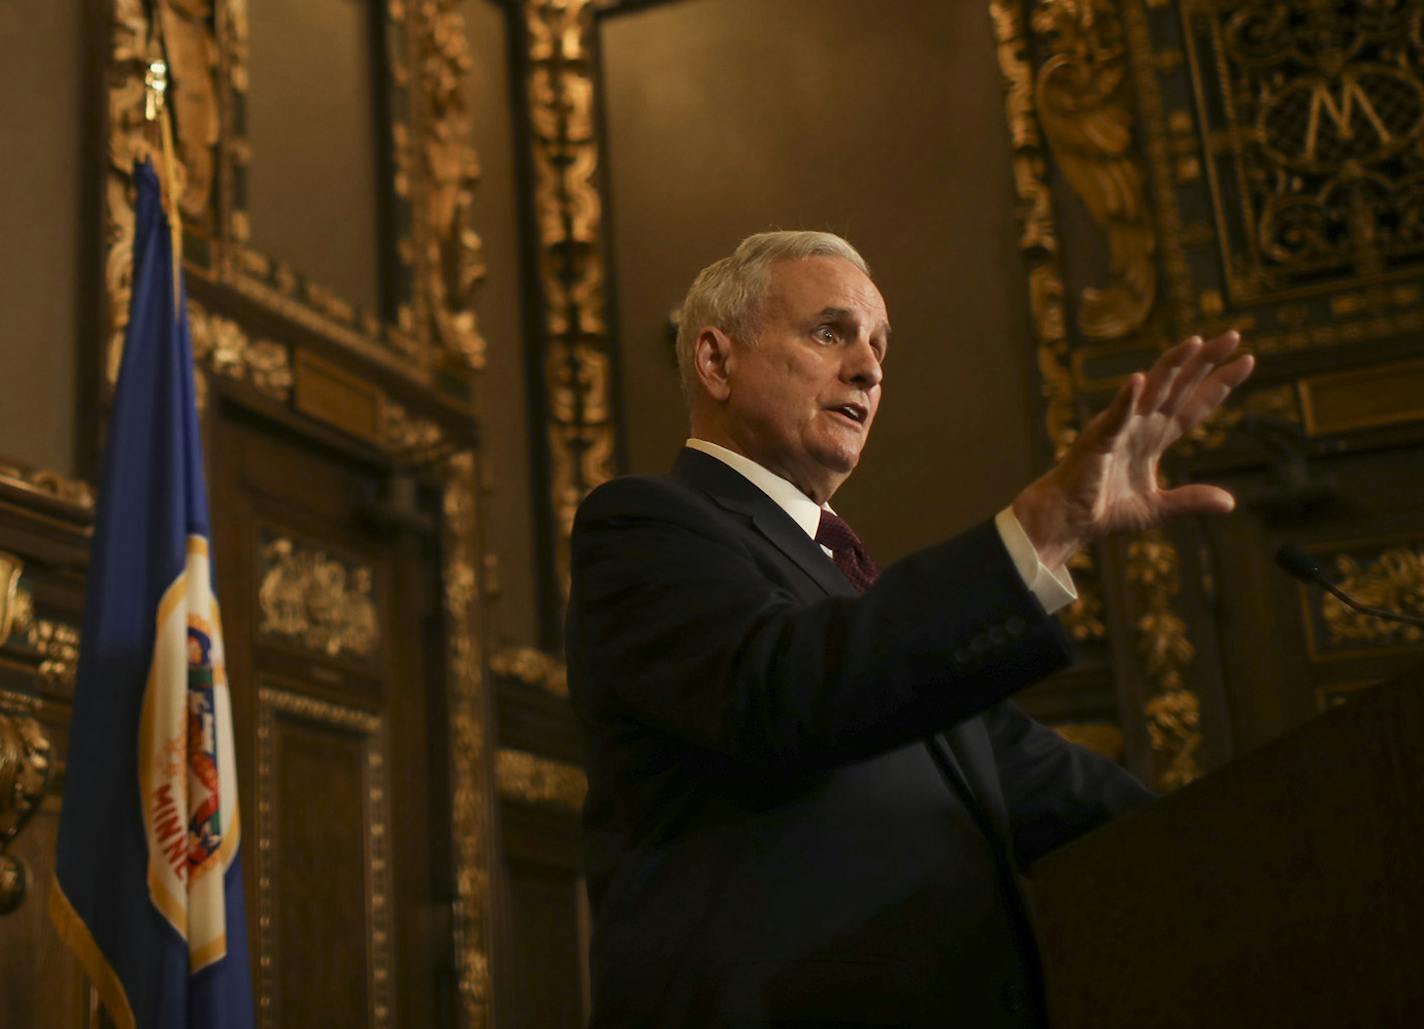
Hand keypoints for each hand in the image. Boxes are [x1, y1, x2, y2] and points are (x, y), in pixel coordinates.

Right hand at [1012, 331, 1254, 569]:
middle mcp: (1141, 425)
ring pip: (1151, 390)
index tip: (1247, 361)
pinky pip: (1115, 416)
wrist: (1068, 520)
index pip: (1194, 405)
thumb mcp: (1158, 508)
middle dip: (1205, 361)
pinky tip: (1139, 379)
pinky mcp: (1098, 440)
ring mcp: (1119, 428)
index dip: (1220, 384)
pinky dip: (1126, 399)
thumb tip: (1231, 504)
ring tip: (1195, 342)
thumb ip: (1191, 500)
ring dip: (1172, 366)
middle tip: (1233, 336)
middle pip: (1179, 386)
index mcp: (1155, 438)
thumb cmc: (1104, 510)